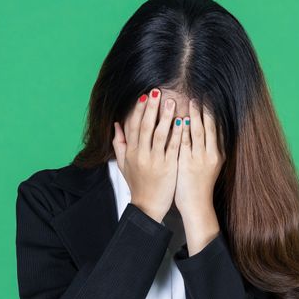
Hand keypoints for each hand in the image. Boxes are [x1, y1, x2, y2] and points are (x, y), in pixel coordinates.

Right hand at [112, 88, 183, 222]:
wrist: (147, 206)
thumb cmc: (137, 184)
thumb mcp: (124, 165)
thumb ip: (119, 144)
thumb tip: (116, 124)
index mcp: (131, 152)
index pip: (132, 126)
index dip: (137, 110)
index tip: (143, 96)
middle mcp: (140, 154)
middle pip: (144, 126)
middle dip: (150, 108)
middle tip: (156, 92)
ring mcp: (154, 160)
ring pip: (158, 134)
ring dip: (164, 117)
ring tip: (171, 102)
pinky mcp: (167, 167)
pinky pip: (172, 147)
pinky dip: (177, 133)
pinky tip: (182, 121)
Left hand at [174, 98, 224, 218]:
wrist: (197, 206)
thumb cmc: (200, 186)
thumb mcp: (210, 166)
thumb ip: (208, 149)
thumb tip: (206, 133)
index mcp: (218, 154)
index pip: (218, 130)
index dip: (214, 114)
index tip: (210, 100)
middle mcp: (211, 155)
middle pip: (210, 128)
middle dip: (205, 111)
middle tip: (201, 95)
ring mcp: (200, 159)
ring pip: (199, 132)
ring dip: (195, 116)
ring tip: (191, 101)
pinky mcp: (188, 164)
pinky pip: (185, 143)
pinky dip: (183, 131)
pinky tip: (180, 119)